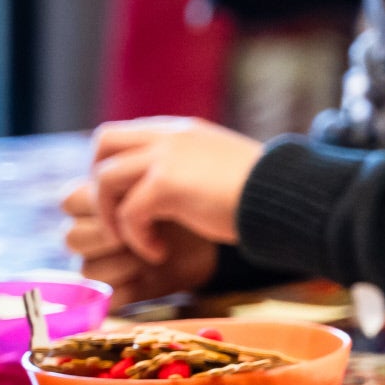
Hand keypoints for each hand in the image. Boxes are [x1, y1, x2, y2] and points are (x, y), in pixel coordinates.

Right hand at [62, 180, 217, 305]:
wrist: (229, 222)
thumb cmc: (196, 193)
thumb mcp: (169, 175)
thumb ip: (137, 171)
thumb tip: (116, 160)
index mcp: (100, 202)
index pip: (69, 202)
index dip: (96, 200)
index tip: (134, 194)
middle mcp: (97, 234)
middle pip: (71, 238)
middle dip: (106, 233)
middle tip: (146, 226)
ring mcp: (110, 264)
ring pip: (87, 271)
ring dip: (120, 262)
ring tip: (158, 252)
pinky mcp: (129, 289)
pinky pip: (110, 297)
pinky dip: (130, 289)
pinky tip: (155, 275)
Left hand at [85, 118, 263, 262]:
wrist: (284, 198)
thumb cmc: (263, 192)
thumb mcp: (219, 165)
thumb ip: (191, 165)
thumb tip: (171, 188)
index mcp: (181, 131)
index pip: (123, 134)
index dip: (113, 165)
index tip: (127, 199)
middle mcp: (169, 136)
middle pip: (102, 143)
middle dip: (100, 182)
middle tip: (118, 217)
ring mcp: (166, 157)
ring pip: (105, 179)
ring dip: (113, 216)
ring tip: (135, 242)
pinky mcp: (166, 184)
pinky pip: (129, 213)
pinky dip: (138, 239)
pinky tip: (159, 254)